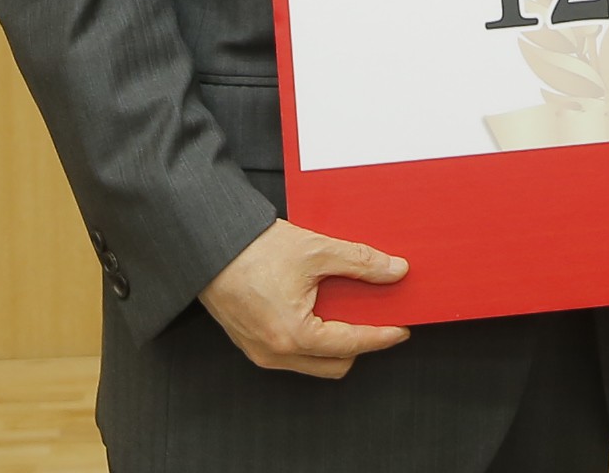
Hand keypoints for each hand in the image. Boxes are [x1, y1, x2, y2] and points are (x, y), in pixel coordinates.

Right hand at [198, 217, 412, 377]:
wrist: (207, 244)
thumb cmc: (253, 249)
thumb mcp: (316, 250)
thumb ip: (361, 262)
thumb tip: (395, 271)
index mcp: (294, 336)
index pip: (352, 345)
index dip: (382, 336)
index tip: (401, 328)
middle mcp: (276, 353)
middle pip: (336, 363)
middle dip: (359, 343)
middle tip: (375, 315)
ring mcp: (261, 353)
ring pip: (314, 361)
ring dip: (335, 341)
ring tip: (347, 308)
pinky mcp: (252, 343)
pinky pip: (293, 352)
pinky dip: (312, 336)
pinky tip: (320, 307)